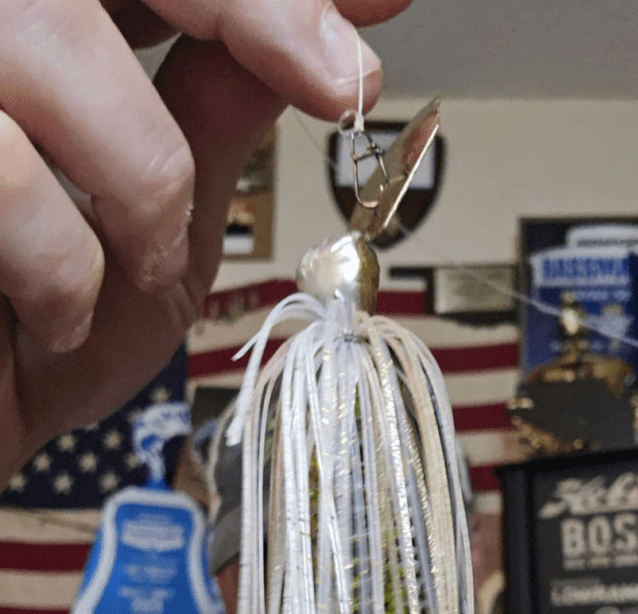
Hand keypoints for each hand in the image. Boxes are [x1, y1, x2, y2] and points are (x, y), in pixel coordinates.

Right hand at [0, 0, 412, 487]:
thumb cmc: (50, 335)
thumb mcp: (167, 229)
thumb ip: (215, 124)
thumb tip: (322, 42)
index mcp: (59, 36)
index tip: (379, 5)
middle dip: (247, 3)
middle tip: (336, 80)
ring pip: (49, 37)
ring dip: (142, 178)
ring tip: (142, 264)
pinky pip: (4, 168)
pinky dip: (63, 260)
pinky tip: (62, 310)